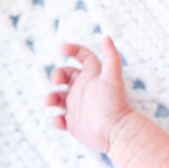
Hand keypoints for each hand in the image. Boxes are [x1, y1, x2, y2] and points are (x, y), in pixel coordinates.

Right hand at [45, 37, 134, 152]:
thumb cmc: (115, 103)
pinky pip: (60, 120)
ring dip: (51, 98)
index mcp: (93, 76)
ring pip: (58, 97)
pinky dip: (56, 120)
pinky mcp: (74, 124)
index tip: (62, 49)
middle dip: (57, 75)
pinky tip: (62, 121)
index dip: (73, 49)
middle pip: (66, 75)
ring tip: (51, 102)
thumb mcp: (112, 77)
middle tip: (57, 82)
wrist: (117, 131)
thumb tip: (107, 37)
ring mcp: (78, 106)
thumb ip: (111, 57)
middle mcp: (85, 89)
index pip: (83, 57)